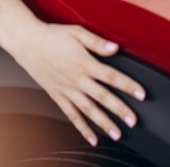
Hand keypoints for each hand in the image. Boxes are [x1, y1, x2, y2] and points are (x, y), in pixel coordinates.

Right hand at [0, 0, 145, 146]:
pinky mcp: (57, 95)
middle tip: (133, 121)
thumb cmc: (54, 35)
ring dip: (104, 123)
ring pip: (89, 110)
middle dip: (120, 110)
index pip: (112, 76)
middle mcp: (77, 79)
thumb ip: (97, 42)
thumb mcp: (77, 32)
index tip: (141, 94)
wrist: (28, 43)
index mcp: (85, 62)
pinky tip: (92, 138)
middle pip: (103, 97)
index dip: (128, 85)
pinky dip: (82, 128)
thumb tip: (115, 48)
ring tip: (117, 134)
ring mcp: (67, 89)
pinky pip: (72, 115)